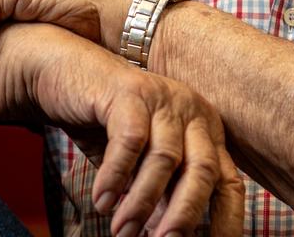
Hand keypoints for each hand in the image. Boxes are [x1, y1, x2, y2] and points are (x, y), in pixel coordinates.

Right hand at [0, 23, 244, 236]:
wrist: (65, 73)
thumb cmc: (105, 123)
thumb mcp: (139, 165)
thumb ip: (158, 195)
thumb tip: (166, 235)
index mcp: (205, 130)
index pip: (228, 181)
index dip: (226, 219)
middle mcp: (192, 111)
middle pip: (204, 169)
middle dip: (185, 214)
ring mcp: (163, 97)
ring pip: (165, 159)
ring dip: (141, 202)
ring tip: (122, 230)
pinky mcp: (130, 91)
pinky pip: (129, 142)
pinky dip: (115, 176)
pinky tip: (101, 200)